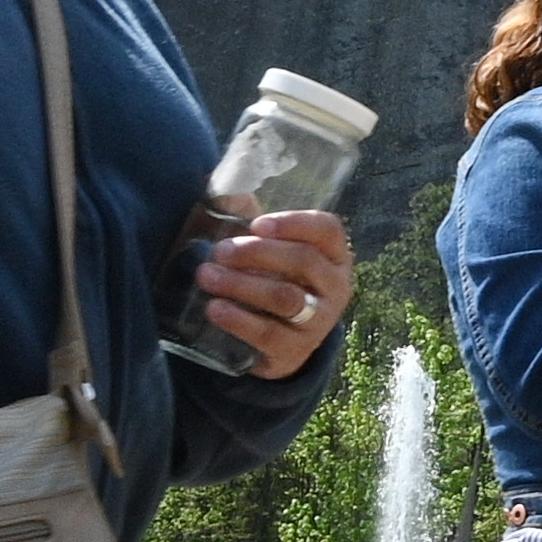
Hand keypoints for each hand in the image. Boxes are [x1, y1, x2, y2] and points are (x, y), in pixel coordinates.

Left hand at [198, 209, 354, 378]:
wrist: (281, 343)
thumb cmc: (276, 280)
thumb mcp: (272, 252)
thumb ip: (252, 221)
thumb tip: (224, 189)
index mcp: (335, 256)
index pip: (328, 229)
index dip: (294, 223)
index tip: (257, 224)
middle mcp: (335, 288)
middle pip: (303, 261)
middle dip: (257, 253)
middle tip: (220, 251)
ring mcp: (319, 322)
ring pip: (285, 298)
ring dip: (242, 285)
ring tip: (207, 277)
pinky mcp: (295, 351)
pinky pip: (269, 334)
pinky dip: (238, 320)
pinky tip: (214, 308)